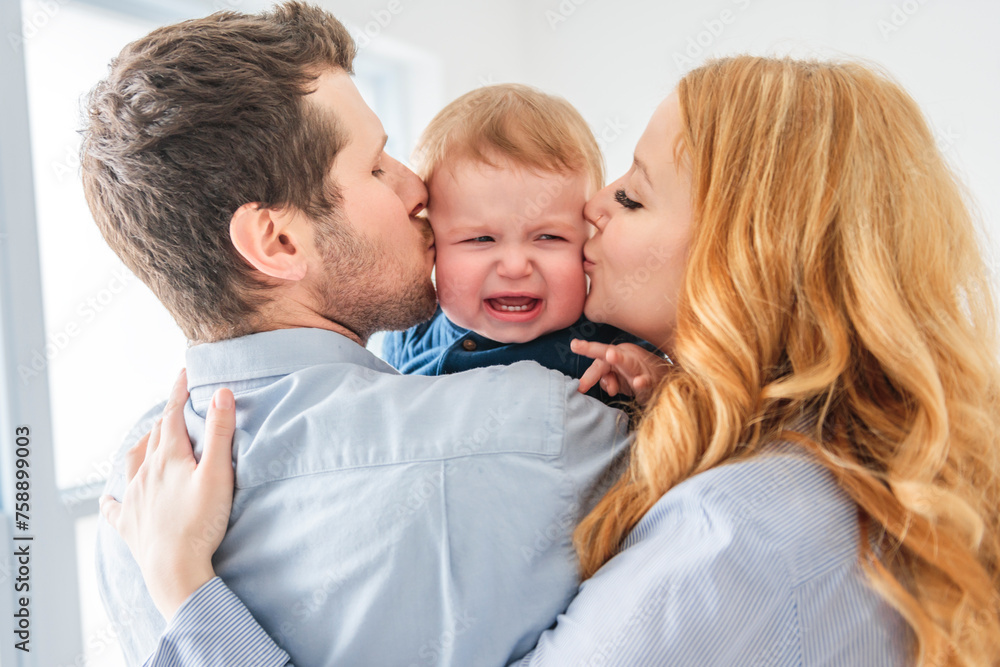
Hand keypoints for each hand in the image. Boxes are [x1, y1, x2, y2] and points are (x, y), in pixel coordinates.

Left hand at [100, 368, 236, 620]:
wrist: (174, 569)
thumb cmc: (200, 522)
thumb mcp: (218, 474)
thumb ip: (220, 433)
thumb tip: (221, 393)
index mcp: (168, 458)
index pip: (172, 416)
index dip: (178, 393)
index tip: (182, 374)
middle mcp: (146, 473)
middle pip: (155, 436)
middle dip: (166, 417)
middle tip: (176, 406)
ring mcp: (135, 499)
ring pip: (132, 463)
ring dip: (141, 447)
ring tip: (148, 440)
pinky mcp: (129, 525)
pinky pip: (116, 508)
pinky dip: (113, 499)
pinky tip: (110, 498)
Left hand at [571, 340, 670, 404]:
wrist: (665, 378)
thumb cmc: (635, 376)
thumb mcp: (618, 380)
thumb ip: (608, 381)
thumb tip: (607, 386)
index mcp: (615, 356)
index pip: (598, 363)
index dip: (587, 373)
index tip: (575, 377)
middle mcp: (626, 357)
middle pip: (607, 353)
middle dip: (592, 349)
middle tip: (576, 345)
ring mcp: (640, 367)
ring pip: (629, 363)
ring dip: (619, 359)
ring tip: (611, 355)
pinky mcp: (653, 379)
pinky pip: (647, 380)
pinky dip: (643, 382)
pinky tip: (638, 383)